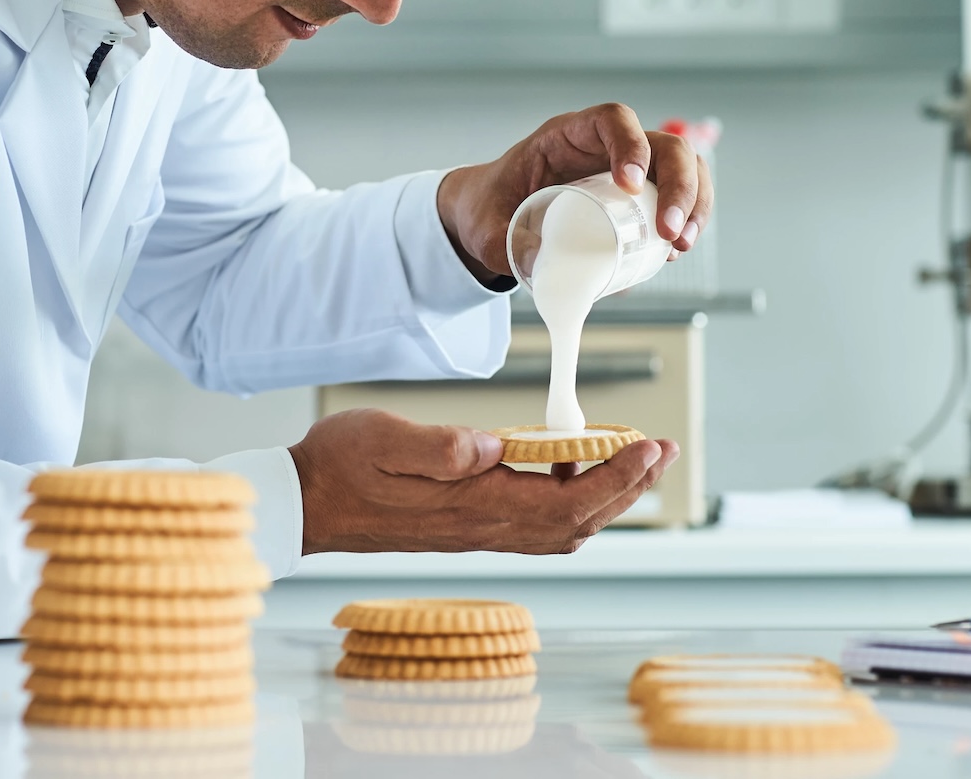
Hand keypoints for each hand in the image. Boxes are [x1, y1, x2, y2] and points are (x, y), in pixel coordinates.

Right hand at [289, 409, 678, 555]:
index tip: (647, 448)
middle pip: (580, 518)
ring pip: (565, 525)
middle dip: (629, 487)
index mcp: (474, 503)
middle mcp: (486, 526)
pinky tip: (574, 471)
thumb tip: (491, 446)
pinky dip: (574, 502)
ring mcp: (481, 531)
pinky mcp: (472, 526)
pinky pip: (540, 525)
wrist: (308, 505)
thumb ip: (440, 446)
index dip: (614, 477)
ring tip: (635, 460)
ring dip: (608, 496)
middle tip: (663, 452)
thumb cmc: (341, 466)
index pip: (566, 500)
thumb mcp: (383, 439)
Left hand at [437, 103, 713, 280]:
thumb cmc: (488, 210)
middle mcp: (605, 147)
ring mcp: (628, 171)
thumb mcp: (486, 227)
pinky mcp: (638, 200)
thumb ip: (505, 241)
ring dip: (694, 204)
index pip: (613, 120)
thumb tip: (540, 261)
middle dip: (678, 186)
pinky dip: (688, 220)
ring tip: (681, 245)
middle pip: (664, 145)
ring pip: (683, 169)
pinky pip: (677, 198)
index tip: (630, 186)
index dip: (631, 145)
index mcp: (568, 136)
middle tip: (669, 233)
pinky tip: (675, 250)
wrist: (489, 219)